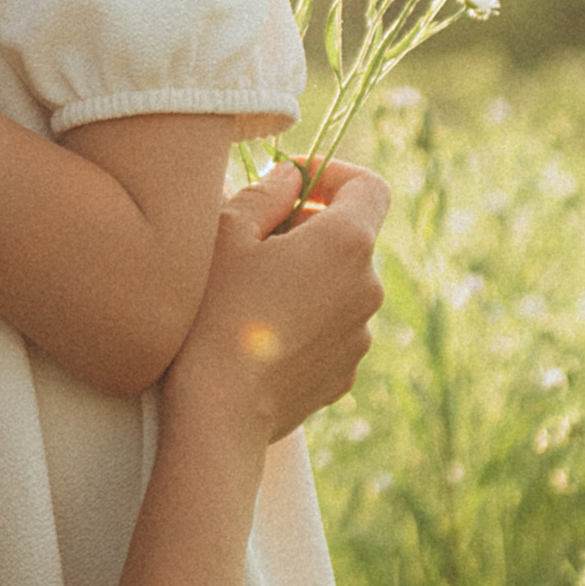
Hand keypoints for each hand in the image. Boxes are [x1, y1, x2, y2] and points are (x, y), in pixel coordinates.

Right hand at [162, 159, 387, 446]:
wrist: (219, 411)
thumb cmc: (215, 312)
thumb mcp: (226, 233)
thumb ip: (266, 192)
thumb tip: (290, 177)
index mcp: (346, 243)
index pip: (370, 187)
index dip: (334, 174)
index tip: (294, 182)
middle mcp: (367, 288)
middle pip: (352, 237)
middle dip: (310, 227)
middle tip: (255, 237)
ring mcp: (361, 335)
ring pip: (340, 284)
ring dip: (307, 275)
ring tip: (252, 291)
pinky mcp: (345, 372)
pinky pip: (332, 327)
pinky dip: (306, 318)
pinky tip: (259, 333)